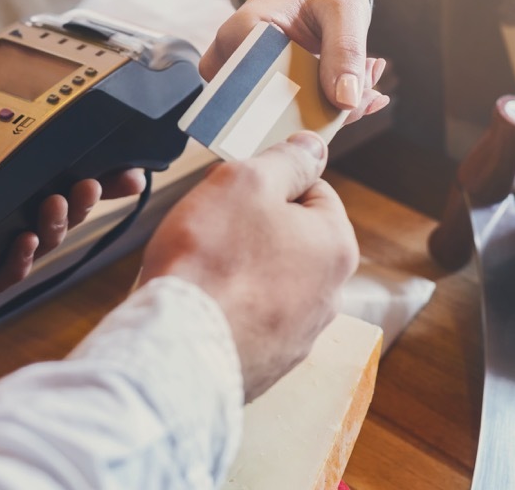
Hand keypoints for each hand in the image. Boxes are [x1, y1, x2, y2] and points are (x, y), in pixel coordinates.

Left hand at [0, 85, 146, 303]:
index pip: (56, 169)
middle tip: (96, 183)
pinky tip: (23, 241)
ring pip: (41, 240)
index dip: (97, 168)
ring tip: (56, 205)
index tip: (126, 161)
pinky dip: (20, 261)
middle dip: (89, 196)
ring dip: (60, 224)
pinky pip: (2, 276)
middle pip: (62, 206)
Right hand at [139, 131, 358, 399]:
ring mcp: (300, 335)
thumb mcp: (246, 183)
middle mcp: (331, 295)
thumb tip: (314, 147)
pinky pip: (252, 322)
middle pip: (294, 239)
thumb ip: (286, 161)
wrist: (178, 348)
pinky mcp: (269, 365)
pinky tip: (204, 306)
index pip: (316, 192)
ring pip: (272, 282)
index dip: (272, 183)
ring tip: (204, 271)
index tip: (236, 191)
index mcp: (336, 246)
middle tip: (213, 228)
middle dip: (256, 229)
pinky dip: (231, 310)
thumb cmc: (211, 260)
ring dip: (243, 271)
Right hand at [201, 0, 387, 124]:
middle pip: (274, 111)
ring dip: (333, 109)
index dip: (307, 109)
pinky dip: (330, 104)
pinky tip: (362, 84)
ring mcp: (244, 78)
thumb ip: (346, 50)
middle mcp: (233, 61)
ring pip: (287, 117)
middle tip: (372, 96)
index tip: (352, 103)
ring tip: (369, 81)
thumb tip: (346, 102)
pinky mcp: (262, 89)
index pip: (264, 91)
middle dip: (327, 112)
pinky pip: (295, 111)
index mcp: (242, 35)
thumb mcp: (344, 7)